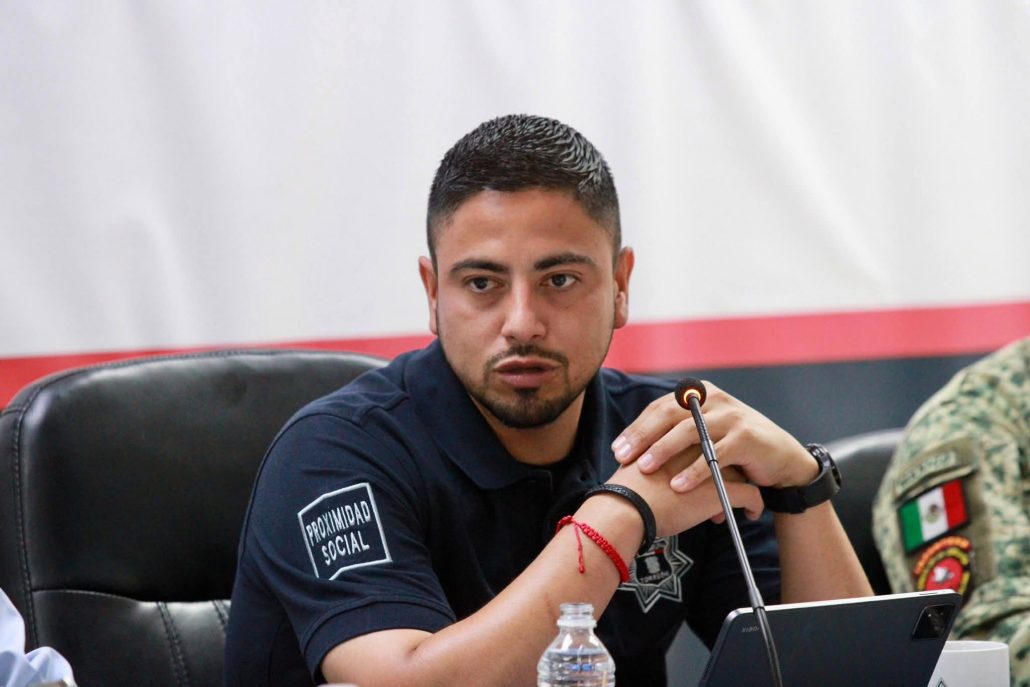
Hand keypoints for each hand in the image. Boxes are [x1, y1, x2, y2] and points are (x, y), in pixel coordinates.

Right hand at [605, 445, 762, 535]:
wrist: (628, 508)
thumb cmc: (627, 490)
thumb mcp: (637, 462)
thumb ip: (649, 456)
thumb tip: (647, 467)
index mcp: (680, 436)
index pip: (706, 440)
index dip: (707, 457)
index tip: (704, 471)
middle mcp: (701, 446)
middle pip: (724, 453)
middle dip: (723, 472)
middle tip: (718, 488)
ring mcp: (714, 466)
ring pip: (741, 474)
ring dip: (739, 488)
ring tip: (732, 505)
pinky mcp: (724, 489)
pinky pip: (751, 496)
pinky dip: (753, 505)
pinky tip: (751, 514)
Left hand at [611, 380, 818, 493]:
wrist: (780, 458)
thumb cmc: (733, 448)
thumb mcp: (704, 432)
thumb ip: (676, 432)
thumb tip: (635, 446)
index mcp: (699, 395)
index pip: (660, 408)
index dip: (637, 428)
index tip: (618, 449)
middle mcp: (714, 400)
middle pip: (670, 415)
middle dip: (643, 437)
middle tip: (624, 457)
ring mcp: (731, 417)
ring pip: (689, 432)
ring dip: (664, 451)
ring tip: (645, 469)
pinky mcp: (746, 438)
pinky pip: (714, 454)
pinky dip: (694, 471)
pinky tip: (678, 485)